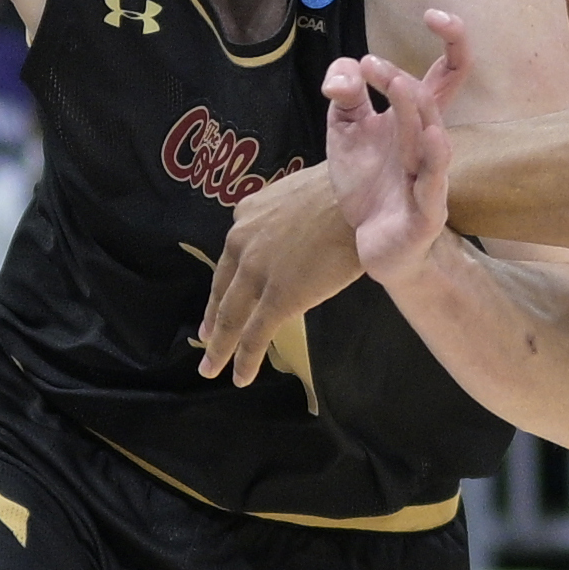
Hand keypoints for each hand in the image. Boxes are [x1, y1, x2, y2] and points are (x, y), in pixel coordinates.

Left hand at [198, 167, 363, 384]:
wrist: (362, 197)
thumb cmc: (349, 192)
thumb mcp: (301, 197)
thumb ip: (288, 221)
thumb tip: (301, 238)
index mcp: (248, 214)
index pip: (233, 253)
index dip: (227, 279)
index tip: (222, 295)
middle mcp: (242, 241)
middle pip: (223, 288)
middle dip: (213, 316)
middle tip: (206, 337)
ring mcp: (257, 272)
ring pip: (231, 317)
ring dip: (220, 347)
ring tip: (212, 367)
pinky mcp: (277, 298)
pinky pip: (255, 335)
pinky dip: (245, 359)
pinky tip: (241, 377)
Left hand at [321, 18, 462, 283]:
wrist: (374, 244)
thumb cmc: (370, 184)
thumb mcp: (345, 131)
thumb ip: (344, 94)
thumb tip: (346, 71)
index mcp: (418, 119)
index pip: (450, 72)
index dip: (452, 39)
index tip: (433, 14)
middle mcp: (430, 143)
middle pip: (431, 100)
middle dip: (401, 79)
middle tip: (368, 67)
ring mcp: (431, 177)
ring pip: (432, 136)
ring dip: (415, 108)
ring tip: (397, 84)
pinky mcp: (425, 211)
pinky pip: (434, 184)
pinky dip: (433, 160)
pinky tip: (430, 136)